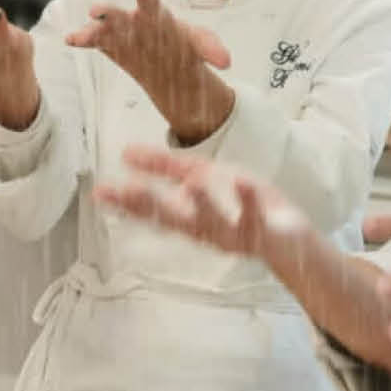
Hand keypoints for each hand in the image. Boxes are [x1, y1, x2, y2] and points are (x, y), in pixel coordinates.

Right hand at [63, 0, 233, 139]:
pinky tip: (70, 40)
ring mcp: (117, 30)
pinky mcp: (107, 43)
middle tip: (96, 10)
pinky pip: (93, 40)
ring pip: (101, 27)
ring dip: (91, 29)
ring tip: (79, 35)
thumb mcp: (199, 44)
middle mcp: (132, 18)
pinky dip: (82, 39)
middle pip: (119, 13)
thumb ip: (211, 48)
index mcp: (155, 12)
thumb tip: (226, 62)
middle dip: (108, 12)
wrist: (167, 61)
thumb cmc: (183, 45)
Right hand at [93, 144, 317, 261]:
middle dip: (150, 206)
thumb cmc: (241, 206)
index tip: (100, 193)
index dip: (126, 201)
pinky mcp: (265, 232)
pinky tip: (242, 184)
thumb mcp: (201, 178)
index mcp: (188, 217)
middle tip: (125, 192)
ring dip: (202, 204)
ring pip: (214, 221)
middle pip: (173, 219)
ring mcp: (236, 233)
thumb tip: (126, 152)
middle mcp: (206, 230)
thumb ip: (167, 168)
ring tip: (191, 185)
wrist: (290, 239)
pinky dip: (249, 201)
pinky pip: (257, 214)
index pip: (152, 209)